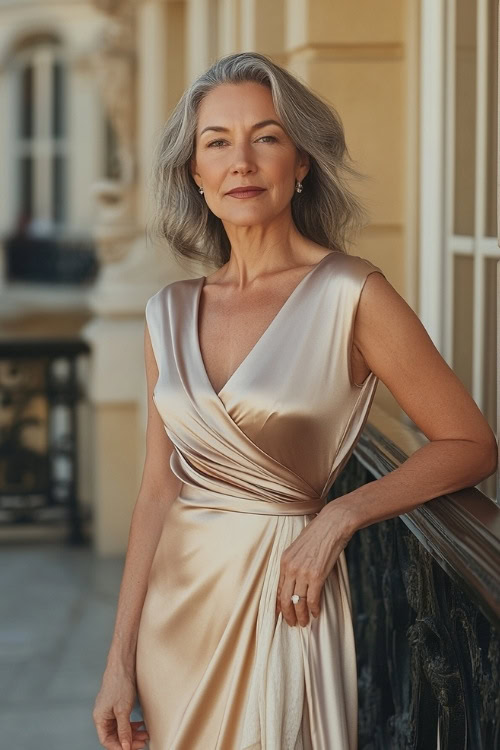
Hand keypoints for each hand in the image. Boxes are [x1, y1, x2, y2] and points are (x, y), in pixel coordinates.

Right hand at [93, 663, 149, 749]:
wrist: (123, 664)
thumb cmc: (120, 684)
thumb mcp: (123, 710)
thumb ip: (124, 730)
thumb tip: (125, 747)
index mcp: (100, 718)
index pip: (107, 741)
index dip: (119, 747)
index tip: (132, 749)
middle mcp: (102, 715)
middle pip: (114, 735)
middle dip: (129, 741)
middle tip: (143, 742)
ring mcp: (109, 710)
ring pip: (120, 728)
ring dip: (132, 733)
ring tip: (145, 735)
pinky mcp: (116, 704)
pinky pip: (123, 720)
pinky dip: (131, 725)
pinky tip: (140, 726)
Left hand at [275, 505, 353, 626]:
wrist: (333, 523)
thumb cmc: (319, 533)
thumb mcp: (299, 547)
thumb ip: (295, 563)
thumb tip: (296, 579)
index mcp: (284, 560)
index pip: (277, 588)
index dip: (279, 604)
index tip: (281, 614)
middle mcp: (291, 567)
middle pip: (284, 599)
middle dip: (288, 615)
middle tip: (292, 624)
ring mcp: (303, 572)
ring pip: (298, 601)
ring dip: (301, 615)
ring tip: (304, 623)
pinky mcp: (317, 575)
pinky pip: (312, 598)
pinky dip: (314, 608)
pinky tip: (316, 613)